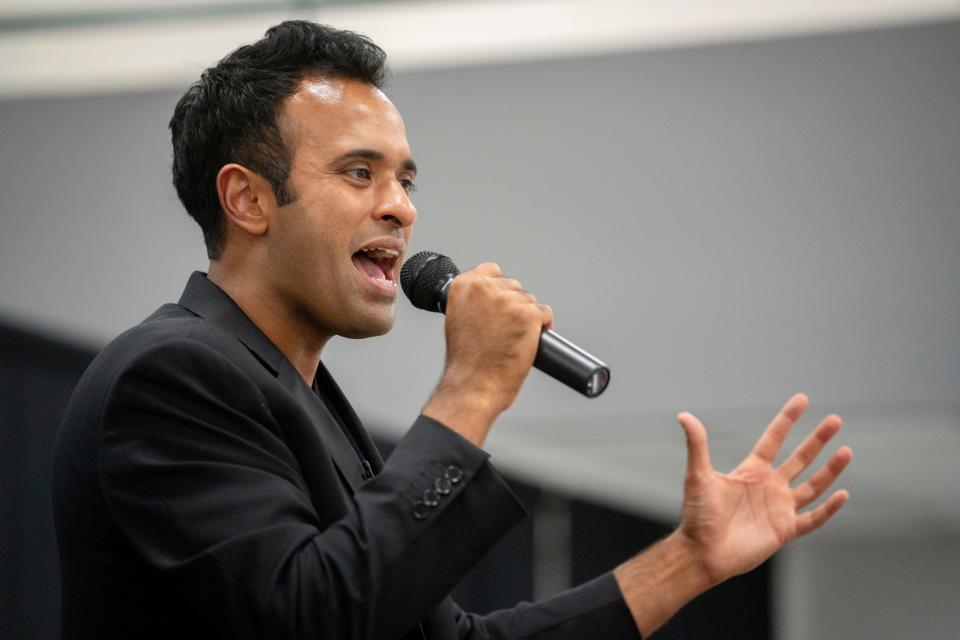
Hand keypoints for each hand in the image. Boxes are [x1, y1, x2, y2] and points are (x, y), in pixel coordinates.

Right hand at [422, 263, 551, 444]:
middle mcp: (485, 289)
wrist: (473, 385)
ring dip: (528, 318)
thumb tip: (492, 298)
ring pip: (530, 301)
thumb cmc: (465, 361)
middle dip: (514, 305)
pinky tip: (530, 340)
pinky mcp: (528, 315)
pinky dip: (542, 326)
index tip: (500, 302)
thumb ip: (472, 302)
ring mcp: (508, 301)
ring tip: (514, 339)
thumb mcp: (457, 320)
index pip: (491, 270)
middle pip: (513, 286)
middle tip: (506, 329)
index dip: (499, 289)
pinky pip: (545, 314)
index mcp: (464, 286)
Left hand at [676, 393, 851, 585]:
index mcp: (751, 471)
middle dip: (818, 440)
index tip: (803, 399)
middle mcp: (769, 486)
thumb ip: (697, 445)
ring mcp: (779, 508)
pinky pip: (813, 518)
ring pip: (812, 485)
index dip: (788, 419)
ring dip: (830, 470)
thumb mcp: (698, 475)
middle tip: (835, 420)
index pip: (774, 439)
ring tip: (846, 450)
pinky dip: (829, 509)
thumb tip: (683, 415)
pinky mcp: (785, 530)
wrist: (702, 552)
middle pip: (800, 458)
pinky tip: (843, 494)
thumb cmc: (698, 515)